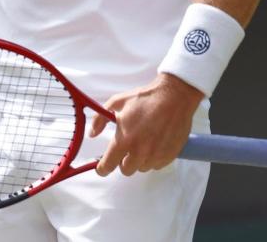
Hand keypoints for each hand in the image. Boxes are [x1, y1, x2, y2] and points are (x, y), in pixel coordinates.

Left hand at [89, 73, 204, 176]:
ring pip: (142, 168)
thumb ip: (100, 119)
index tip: (102, 167)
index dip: (102, 168)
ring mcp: (156, 155)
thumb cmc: (145, 98)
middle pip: (126, 170)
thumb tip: (92, 134)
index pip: (108, 165)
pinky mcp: (169, 156)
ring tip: (143, 142)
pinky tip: (154, 142)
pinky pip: (156, 165)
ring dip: (139, 159)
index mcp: (125, 140)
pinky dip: (153, 158)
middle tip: (127, 148)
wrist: (174, 96)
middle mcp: (140, 152)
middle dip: (123, 161)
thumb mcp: (117, 102)